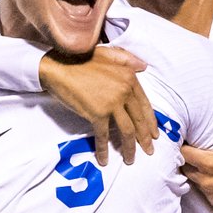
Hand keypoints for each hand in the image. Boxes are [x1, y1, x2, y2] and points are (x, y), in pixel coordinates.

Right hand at [39, 46, 156, 166]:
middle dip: (145, 138)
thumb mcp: (109, 53)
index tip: (154, 134)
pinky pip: (103, 135)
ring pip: (126, 131)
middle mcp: (124, 91)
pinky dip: (104, 149)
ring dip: (130, 148)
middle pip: (139, 120)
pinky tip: (104, 159)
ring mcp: (111, 103)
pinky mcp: (97, 113)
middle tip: (149, 150)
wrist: (59, 65)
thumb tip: (144, 66)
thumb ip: (128, 59)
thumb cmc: (81, 58)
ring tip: (130, 159)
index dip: (150, 121)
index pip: (145, 105)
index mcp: (129, 78)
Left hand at [182, 101, 212, 208]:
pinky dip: (206, 182)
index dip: (183, 146)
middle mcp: (209, 180)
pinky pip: (204, 190)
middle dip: (187, 158)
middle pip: (185, 167)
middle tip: (194, 148)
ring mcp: (212, 193)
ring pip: (194, 179)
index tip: (186, 139)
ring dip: (196, 170)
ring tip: (203, 160)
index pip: (185, 154)